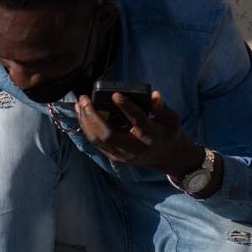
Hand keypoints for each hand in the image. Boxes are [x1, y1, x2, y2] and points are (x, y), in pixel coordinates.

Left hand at [74, 89, 202, 176]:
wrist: (163, 157)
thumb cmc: (167, 133)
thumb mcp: (172, 120)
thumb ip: (162, 108)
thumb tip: (153, 94)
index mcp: (150, 136)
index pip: (137, 120)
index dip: (126, 107)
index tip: (115, 94)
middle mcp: (134, 148)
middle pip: (108, 134)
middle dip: (93, 116)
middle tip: (85, 99)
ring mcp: (121, 155)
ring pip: (97, 140)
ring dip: (85, 121)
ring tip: (79, 104)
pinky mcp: (113, 157)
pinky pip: (96, 143)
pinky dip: (86, 128)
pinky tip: (82, 114)